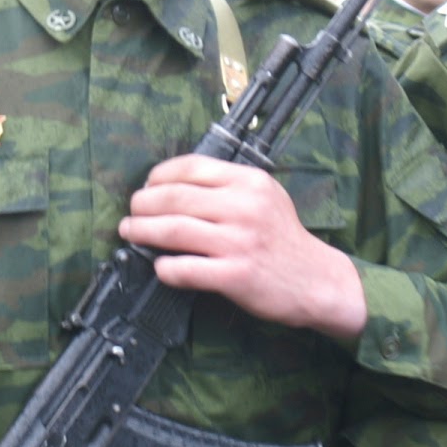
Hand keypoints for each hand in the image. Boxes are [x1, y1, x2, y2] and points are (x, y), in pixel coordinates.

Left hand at [117, 155, 367, 339]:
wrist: (315, 279)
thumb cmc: (283, 237)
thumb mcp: (266, 196)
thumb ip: (227, 186)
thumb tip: (172, 184)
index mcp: (250, 182)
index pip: (191, 167)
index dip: (158, 175)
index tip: (147, 185)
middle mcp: (244, 207)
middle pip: (174, 197)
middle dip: (142, 204)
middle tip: (131, 212)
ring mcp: (239, 242)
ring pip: (173, 230)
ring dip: (142, 232)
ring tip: (131, 233)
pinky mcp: (235, 275)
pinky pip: (185, 269)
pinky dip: (165, 267)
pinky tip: (160, 267)